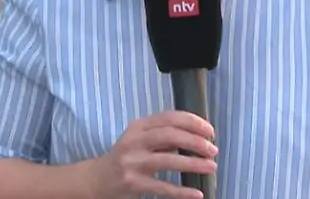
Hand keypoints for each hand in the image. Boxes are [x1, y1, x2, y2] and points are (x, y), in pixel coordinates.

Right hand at [85, 111, 217, 198]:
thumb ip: (163, 136)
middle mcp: (134, 141)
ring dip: (194, 163)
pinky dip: (182, 191)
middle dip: (196, 142)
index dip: (193, 122)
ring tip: (211, 167)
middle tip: (213, 150)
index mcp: (139, 126)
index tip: (210, 131)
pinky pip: (162, 187)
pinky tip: (197, 194)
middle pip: (170, 135)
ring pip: (169, 160)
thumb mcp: (140, 140)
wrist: (96, 180)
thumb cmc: (125, 158)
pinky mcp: (133, 183)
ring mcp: (132, 162)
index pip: (169, 117)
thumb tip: (195, 137)